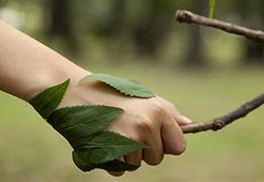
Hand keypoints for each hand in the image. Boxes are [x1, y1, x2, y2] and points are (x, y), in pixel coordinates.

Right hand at [60, 75, 191, 175]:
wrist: (73, 91)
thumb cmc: (110, 93)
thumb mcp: (142, 97)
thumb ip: (167, 113)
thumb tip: (190, 125)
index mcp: (159, 112)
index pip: (179, 146)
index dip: (166, 144)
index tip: (154, 136)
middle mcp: (147, 126)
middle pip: (157, 159)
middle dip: (145, 150)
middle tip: (126, 129)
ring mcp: (128, 141)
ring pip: (137, 165)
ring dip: (126, 154)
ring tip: (112, 131)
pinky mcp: (109, 153)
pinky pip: (119, 171)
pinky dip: (112, 161)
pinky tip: (103, 140)